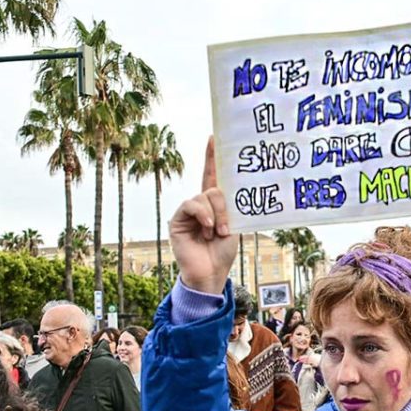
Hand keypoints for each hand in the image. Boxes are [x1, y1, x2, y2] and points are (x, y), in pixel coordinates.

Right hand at [169, 137, 237, 293]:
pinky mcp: (178, 218)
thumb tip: (228, 191)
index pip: (213, 176)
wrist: (211, 273)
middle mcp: (201, 204)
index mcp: (215, 204)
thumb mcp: (233, 226)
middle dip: (224, 208)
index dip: (212, 157)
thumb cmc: (223, 252)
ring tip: (216, 233)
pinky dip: (203, 216)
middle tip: (226, 229)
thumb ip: (229, 206)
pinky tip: (207, 229)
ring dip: (215, 215)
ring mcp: (188, 210)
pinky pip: (192, 205)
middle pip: (214, 189)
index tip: (214, 137)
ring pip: (205, 197)